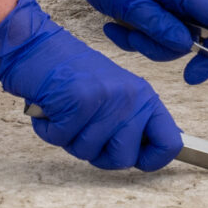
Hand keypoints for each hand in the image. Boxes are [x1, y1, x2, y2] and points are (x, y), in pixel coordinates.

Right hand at [0, 0, 180, 171]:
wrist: (37, 46)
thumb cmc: (72, 76)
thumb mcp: (115, 95)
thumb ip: (132, 122)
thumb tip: (149, 156)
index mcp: (144, 96)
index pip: (170, 143)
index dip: (151, 161)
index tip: (134, 159)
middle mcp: (131, 97)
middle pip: (123, 159)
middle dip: (98, 154)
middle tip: (83, 128)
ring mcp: (107, 99)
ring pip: (88, 153)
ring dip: (69, 139)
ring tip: (66, 112)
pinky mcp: (79, 101)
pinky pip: (61, 140)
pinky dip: (48, 130)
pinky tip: (50, 108)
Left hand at [41, 0, 207, 84]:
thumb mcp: (125, 0)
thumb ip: (156, 24)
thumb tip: (186, 44)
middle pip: (201, 33)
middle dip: (185, 53)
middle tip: (187, 76)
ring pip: (174, 37)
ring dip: (149, 44)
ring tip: (120, 30)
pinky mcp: (152, 6)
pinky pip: (155, 32)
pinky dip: (136, 36)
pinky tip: (114, 27)